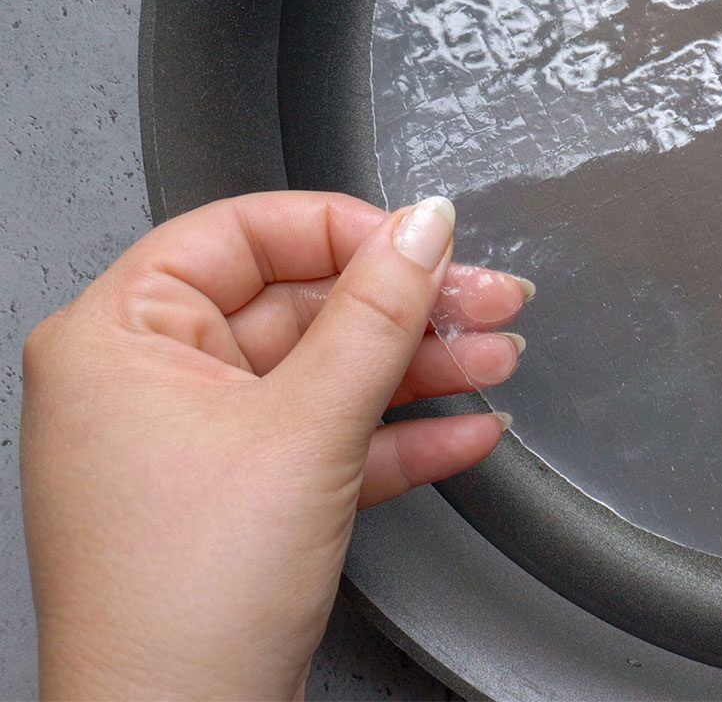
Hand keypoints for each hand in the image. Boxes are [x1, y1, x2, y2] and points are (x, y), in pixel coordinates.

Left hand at [22, 191, 529, 699]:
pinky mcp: (240, 497)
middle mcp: (144, 379)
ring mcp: (193, 441)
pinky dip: (397, 434)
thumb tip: (424, 226)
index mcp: (118, 336)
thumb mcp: (306, 429)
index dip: (345, 230)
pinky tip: (466, 428)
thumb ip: (376, 316)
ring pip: (323, 372)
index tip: (425, 243)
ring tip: (495, 358)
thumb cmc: (182, 600)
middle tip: (486, 299)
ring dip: (418, 369)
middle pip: (298, 302)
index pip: (243, 232)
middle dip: (405, 309)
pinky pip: (327, 437)